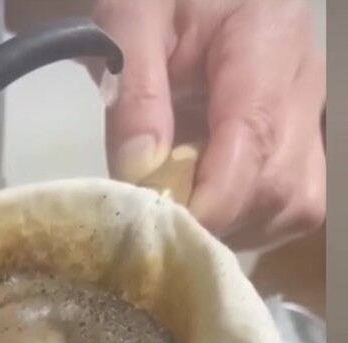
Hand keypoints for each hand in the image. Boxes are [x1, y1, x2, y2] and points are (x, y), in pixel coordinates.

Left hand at [93, 0, 325, 250]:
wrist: (186, 4)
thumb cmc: (159, 5)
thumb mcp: (130, 24)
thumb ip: (134, 90)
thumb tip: (141, 168)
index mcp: (269, 35)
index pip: (255, 132)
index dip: (213, 194)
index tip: (167, 221)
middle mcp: (303, 83)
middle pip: (276, 183)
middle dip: (213, 215)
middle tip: (158, 215)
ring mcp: (307, 122)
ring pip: (287, 207)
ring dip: (228, 227)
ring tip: (180, 207)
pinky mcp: (298, 152)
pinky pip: (284, 213)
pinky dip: (239, 225)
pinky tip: (203, 207)